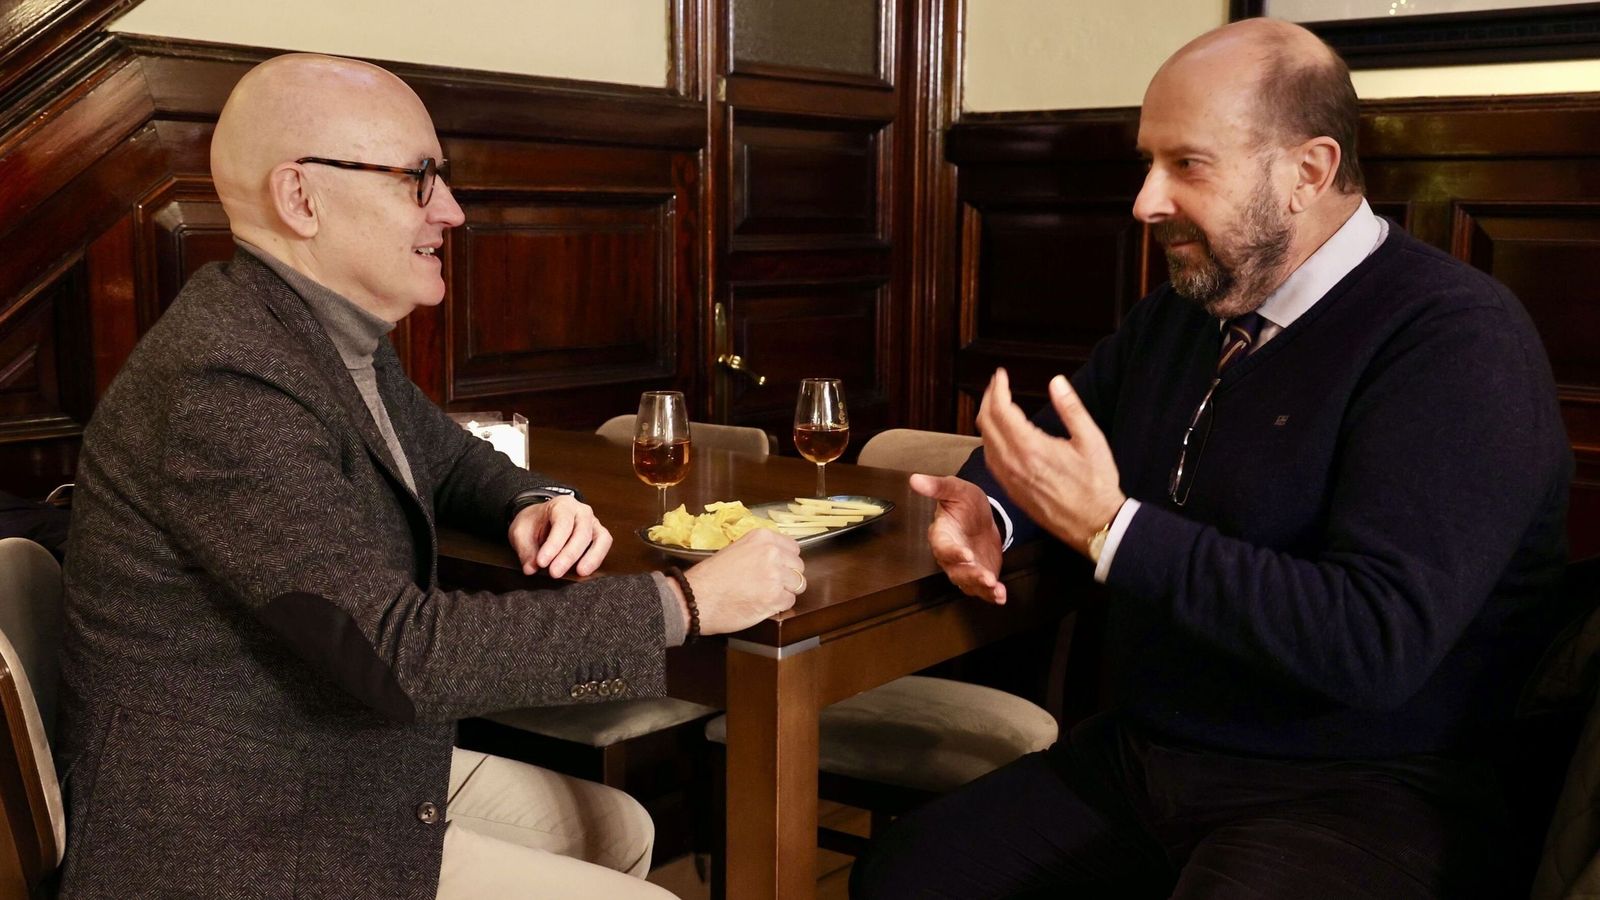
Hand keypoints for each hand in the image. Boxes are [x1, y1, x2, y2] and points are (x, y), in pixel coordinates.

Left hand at [508, 495, 612, 577]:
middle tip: (555, 572)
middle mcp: (581, 511)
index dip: (553, 545)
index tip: (542, 562)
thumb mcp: (520, 532)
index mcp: (562, 504)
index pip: (562, 523)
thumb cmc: (533, 523)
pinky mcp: (598, 535)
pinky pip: (604, 545)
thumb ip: (525, 550)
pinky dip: (597, 558)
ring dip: (591, 557)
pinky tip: (585, 571)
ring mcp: (593, 522)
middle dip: (569, 555)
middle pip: (582, 532)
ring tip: (580, 572)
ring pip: (600, 538)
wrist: (540, 518)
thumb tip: (531, 568)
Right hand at [683, 529, 802, 634]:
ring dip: (785, 592)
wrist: (696, 598)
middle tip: (770, 585)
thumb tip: (776, 560)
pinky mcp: (775, 598)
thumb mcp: (735, 550)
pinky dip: (779, 606)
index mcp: (762, 537)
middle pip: (798, 567)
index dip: (786, 561)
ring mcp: (775, 576)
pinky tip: (762, 605)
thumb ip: (758, 551)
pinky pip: (789, 602)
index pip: (793, 548)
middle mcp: (772, 553)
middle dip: (788, 577)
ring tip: (766, 595)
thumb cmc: (709, 577)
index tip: (778, 568)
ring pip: (798, 584)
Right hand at [910, 473, 1007, 604]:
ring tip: (995, 589)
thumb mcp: (955, 489)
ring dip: (982, 588)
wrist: (981, 516)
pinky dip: (991, 595)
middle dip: (971, 576)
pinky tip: (1001, 596)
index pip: (943, 547)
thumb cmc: (964, 502)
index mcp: (942, 535)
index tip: (966, 555)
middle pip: (955, 571)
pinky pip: (982, 589)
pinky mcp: (979, 574)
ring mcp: (965, 568)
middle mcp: (950, 556)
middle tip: (985, 577)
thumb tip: (914, 479)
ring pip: (968, 583)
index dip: (953, 552)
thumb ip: (937, 486)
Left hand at [976, 368, 1124, 556]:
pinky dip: (990, 440)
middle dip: (988, 399)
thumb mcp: (1091, 440)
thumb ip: (1071, 408)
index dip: (998, 389)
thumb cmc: (1096, 484)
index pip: (1001, 410)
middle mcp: (1014, 464)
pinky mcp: (1011, 491)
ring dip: (987, 419)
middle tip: (997, 385)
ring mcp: (1010, 479)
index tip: (1001, 375)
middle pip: (986, 423)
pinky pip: (991, 460)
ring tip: (997, 404)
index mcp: (1031, 448)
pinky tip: (1000, 434)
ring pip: (985, 442)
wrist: (1095, 525)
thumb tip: (1057, 382)